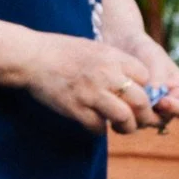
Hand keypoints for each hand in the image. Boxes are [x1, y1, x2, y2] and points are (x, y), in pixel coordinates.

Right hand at [21, 33, 160, 134]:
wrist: (31, 57)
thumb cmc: (61, 51)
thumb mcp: (94, 48)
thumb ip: (114, 62)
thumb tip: (130, 79)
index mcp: (113, 58)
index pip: (146, 77)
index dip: (145, 88)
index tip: (137, 95)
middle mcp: (107, 75)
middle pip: (141, 100)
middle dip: (143, 114)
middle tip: (138, 119)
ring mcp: (91, 93)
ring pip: (124, 117)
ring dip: (126, 126)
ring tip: (120, 127)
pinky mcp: (75, 108)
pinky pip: (97, 127)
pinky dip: (99, 130)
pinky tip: (94, 125)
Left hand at [126, 34, 178, 125]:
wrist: (121, 46)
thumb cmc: (143, 49)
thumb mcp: (153, 57)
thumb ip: (157, 76)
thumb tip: (156, 97)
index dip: (178, 110)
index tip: (162, 101)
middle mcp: (165, 106)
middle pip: (161, 121)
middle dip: (148, 114)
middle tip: (134, 103)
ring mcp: (146, 111)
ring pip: (142, 124)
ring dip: (131, 115)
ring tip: (120, 98)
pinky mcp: (128, 112)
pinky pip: (125, 122)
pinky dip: (118, 115)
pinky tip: (110, 103)